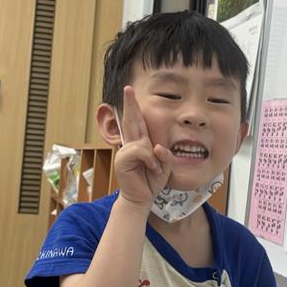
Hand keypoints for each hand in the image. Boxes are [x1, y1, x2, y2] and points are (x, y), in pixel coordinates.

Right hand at [114, 86, 174, 207]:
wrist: (142, 198)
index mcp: (140, 142)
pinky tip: (151, 169)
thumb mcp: (165, 165)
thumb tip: (157, 147)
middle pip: (131, 120)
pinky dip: (150, 160)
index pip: (137, 121)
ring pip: (143, 141)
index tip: (129, 91)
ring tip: (154, 168)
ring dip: (153, 156)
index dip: (133, 106)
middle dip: (130, 104)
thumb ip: (164, 154)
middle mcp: (131, 143)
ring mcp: (125, 151)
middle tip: (127, 89)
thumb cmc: (152, 180)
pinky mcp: (122, 160)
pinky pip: (141, 151)